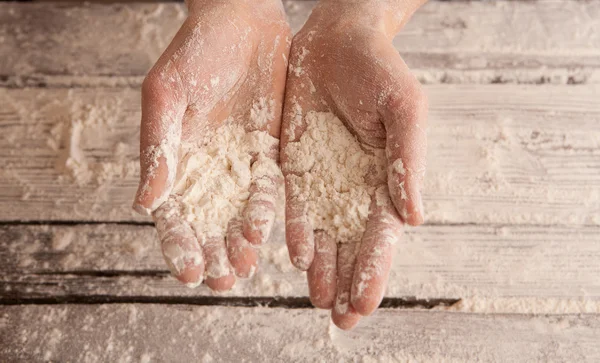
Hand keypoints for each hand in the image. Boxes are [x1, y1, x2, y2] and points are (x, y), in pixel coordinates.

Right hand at [133, 0, 290, 290]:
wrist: (242, 22)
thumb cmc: (194, 52)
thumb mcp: (167, 95)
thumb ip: (158, 148)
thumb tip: (145, 204)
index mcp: (174, 159)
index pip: (172, 212)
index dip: (178, 244)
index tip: (189, 271)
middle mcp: (206, 168)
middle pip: (206, 222)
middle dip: (212, 253)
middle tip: (221, 282)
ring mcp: (237, 163)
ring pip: (237, 213)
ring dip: (238, 243)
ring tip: (243, 268)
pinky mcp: (267, 152)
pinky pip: (267, 188)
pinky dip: (265, 212)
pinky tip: (265, 234)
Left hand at [281, 0, 427, 328]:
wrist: (337, 39)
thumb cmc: (380, 71)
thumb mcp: (403, 111)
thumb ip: (406, 162)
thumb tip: (414, 218)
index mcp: (386, 180)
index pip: (380, 237)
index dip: (374, 272)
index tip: (363, 304)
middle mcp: (353, 187)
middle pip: (351, 245)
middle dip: (347, 282)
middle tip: (340, 319)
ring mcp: (322, 179)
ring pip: (321, 234)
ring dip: (320, 268)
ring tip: (316, 298)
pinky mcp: (293, 166)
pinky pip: (291, 206)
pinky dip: (293, 231)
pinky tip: (295, 255)